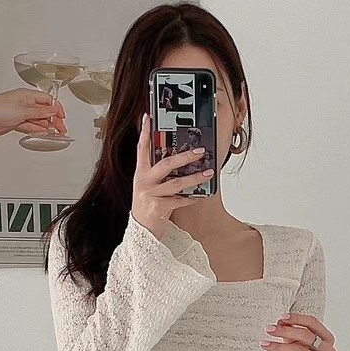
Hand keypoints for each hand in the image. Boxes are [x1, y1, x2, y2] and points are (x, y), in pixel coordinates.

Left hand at [0, 89, 67, 140]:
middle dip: (54, 119)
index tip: (62, 117)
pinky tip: (43, 132)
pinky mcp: (16, 120)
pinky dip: (37, 128)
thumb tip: (52, 109)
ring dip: (47, 125)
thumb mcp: (23, 110)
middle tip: (61, 128)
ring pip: (38, 118)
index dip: (56, 108)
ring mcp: (21, 112)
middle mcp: (25, 102)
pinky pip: (31, 124)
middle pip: (44, 110)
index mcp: (27, 95)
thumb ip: (39, 111)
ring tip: (55, 132)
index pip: (47, 100)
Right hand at [130, 113, 214, 239]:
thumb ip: (158, 174)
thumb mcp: (149, 187)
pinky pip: (179, 200)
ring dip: (195, 178)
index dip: (145, 132)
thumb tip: (179, 160)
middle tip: (201, 152)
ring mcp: (150, 194)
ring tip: (209, 173)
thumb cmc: (148, 207)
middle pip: (166, 163)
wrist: (141, 233)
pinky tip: (199, 196)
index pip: (142, 148)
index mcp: (141, 173)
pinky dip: (190, 198)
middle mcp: (144, 181)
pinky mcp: (157, 207)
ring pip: (177, 183)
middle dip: (185, 157)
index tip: (148, 117)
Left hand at [261, 314, 336, 350]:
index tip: (281, 318)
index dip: (296, 318)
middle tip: (269, 329)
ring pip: (300, 350)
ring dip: (280, 346)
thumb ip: (290, 334)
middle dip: (285, 331)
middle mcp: (329, 350)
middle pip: (306, 335)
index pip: (312, 323)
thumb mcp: (293, 345)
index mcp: (326, 338)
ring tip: (266, 344)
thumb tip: (281, 322)